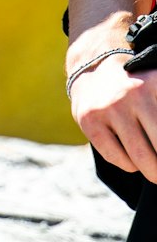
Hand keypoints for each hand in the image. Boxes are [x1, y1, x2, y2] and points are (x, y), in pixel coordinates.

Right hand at [69, 54, 156, 181]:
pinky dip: (128, 166)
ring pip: (138, 156)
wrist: (94, 68)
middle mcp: (132, 95)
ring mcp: (109, 108)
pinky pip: (114, 157)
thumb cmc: (135, 86)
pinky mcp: (90, 121)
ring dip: (151, 171)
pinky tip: (133, 162)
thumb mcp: (155, 88)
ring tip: (154, 172)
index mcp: (154, 84)